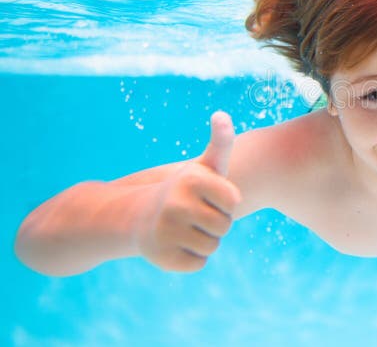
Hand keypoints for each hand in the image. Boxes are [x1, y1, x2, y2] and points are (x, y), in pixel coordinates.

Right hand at [135, 111, 241, 271]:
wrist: (140, 215)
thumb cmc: (186, 189)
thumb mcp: (205, 166)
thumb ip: (221, 142)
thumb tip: (222, 114)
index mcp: (192, 180)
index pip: (233, 201)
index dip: (225, 202)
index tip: (208, 196)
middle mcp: (176, 204)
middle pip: (224, 226)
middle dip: (216, 222)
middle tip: (196, 214)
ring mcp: (167, 231)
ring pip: (212, 246)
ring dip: (204, 240)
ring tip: (185, 228)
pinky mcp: (162, 257)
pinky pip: (198, 264)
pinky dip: (191, 257)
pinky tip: (177, 244)